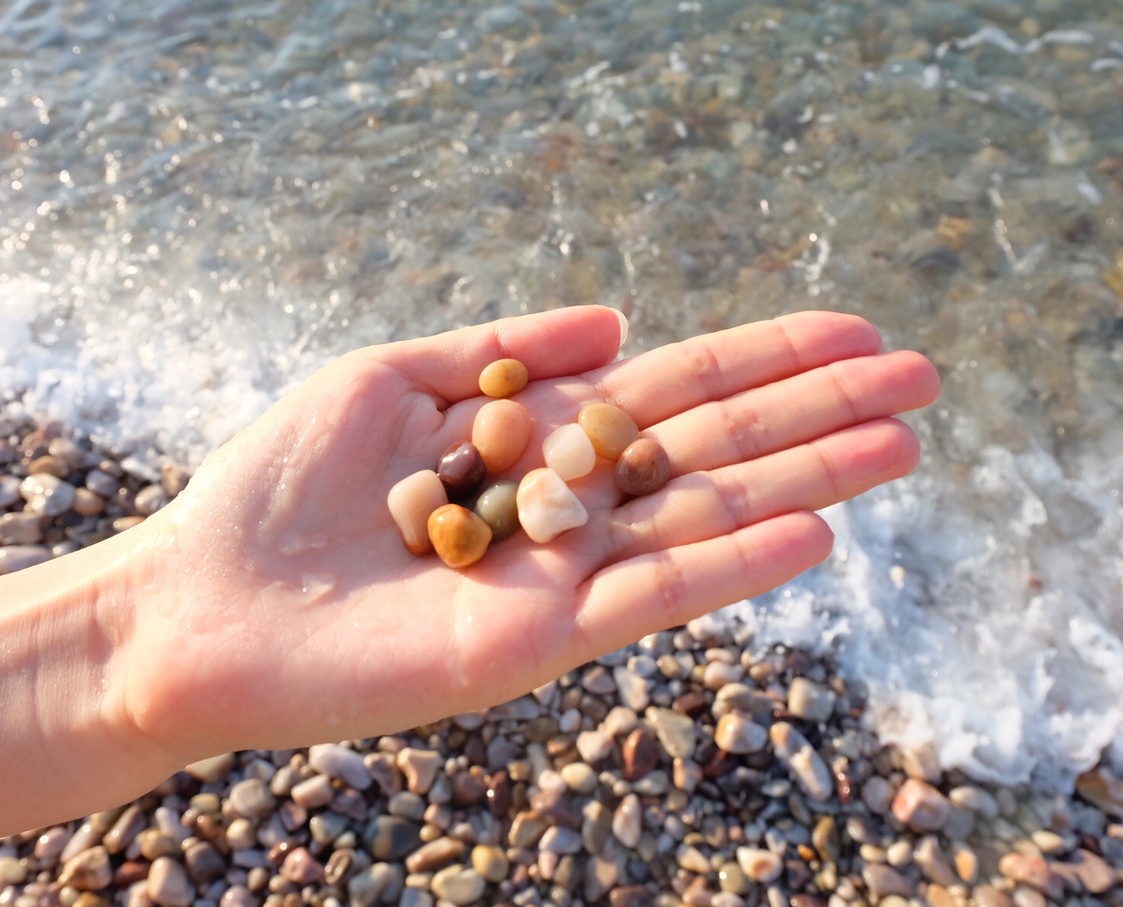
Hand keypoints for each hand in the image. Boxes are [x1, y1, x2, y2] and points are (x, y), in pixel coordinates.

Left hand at [118, 306, 939, 764]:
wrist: (203, 603)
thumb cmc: (280, 489)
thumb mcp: (391, 379)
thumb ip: (504, 351)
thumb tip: (618, 319)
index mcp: (537, 443)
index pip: (672, 392)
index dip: (761, 359)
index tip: (848, 329)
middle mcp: (567, 510)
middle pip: (713, 451)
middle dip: (816, 411)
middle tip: (919, 378)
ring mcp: (563, 577)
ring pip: (706, 519)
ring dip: (809, 482)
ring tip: (902, 444)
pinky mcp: (540, 638)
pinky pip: (652, 594)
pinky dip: (732, 566)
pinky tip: (814, 533)